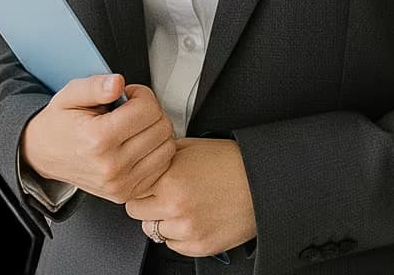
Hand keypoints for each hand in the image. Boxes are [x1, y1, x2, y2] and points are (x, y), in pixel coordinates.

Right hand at [20, 75, 176, 203]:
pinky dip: (157, 151)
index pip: (147, 109)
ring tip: (136, 126)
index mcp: (98, 139)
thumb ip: (96, 86)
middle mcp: (111, 166)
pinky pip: (162, 167)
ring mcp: (120, 184)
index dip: (141, 94)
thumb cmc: (60, 124)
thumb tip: (118, 84)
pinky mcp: (126, 193)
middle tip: (132, 110)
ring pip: (167, 147)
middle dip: (151, 111)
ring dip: (157, 131)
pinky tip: (140, 143)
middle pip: (161, 127)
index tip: (128, 95)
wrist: (44, 155)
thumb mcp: (70, 95)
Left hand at [124, 137, 257, 257]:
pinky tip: (193, 217)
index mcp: (170, 178)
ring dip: (162, 219)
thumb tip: (145, 160)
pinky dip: (178, 234)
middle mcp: (175, 206)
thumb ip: (164, 155)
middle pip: (136, 211)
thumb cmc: (231, 162)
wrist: (260, 183)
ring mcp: (186, 229)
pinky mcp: (198, 246)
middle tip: (162, 193)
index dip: (139, 183)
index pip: (132, 187)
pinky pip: (172, 245)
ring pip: (152, 230)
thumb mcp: (193, 146)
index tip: (145, 182)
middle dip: (146, 201)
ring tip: (182, 205)